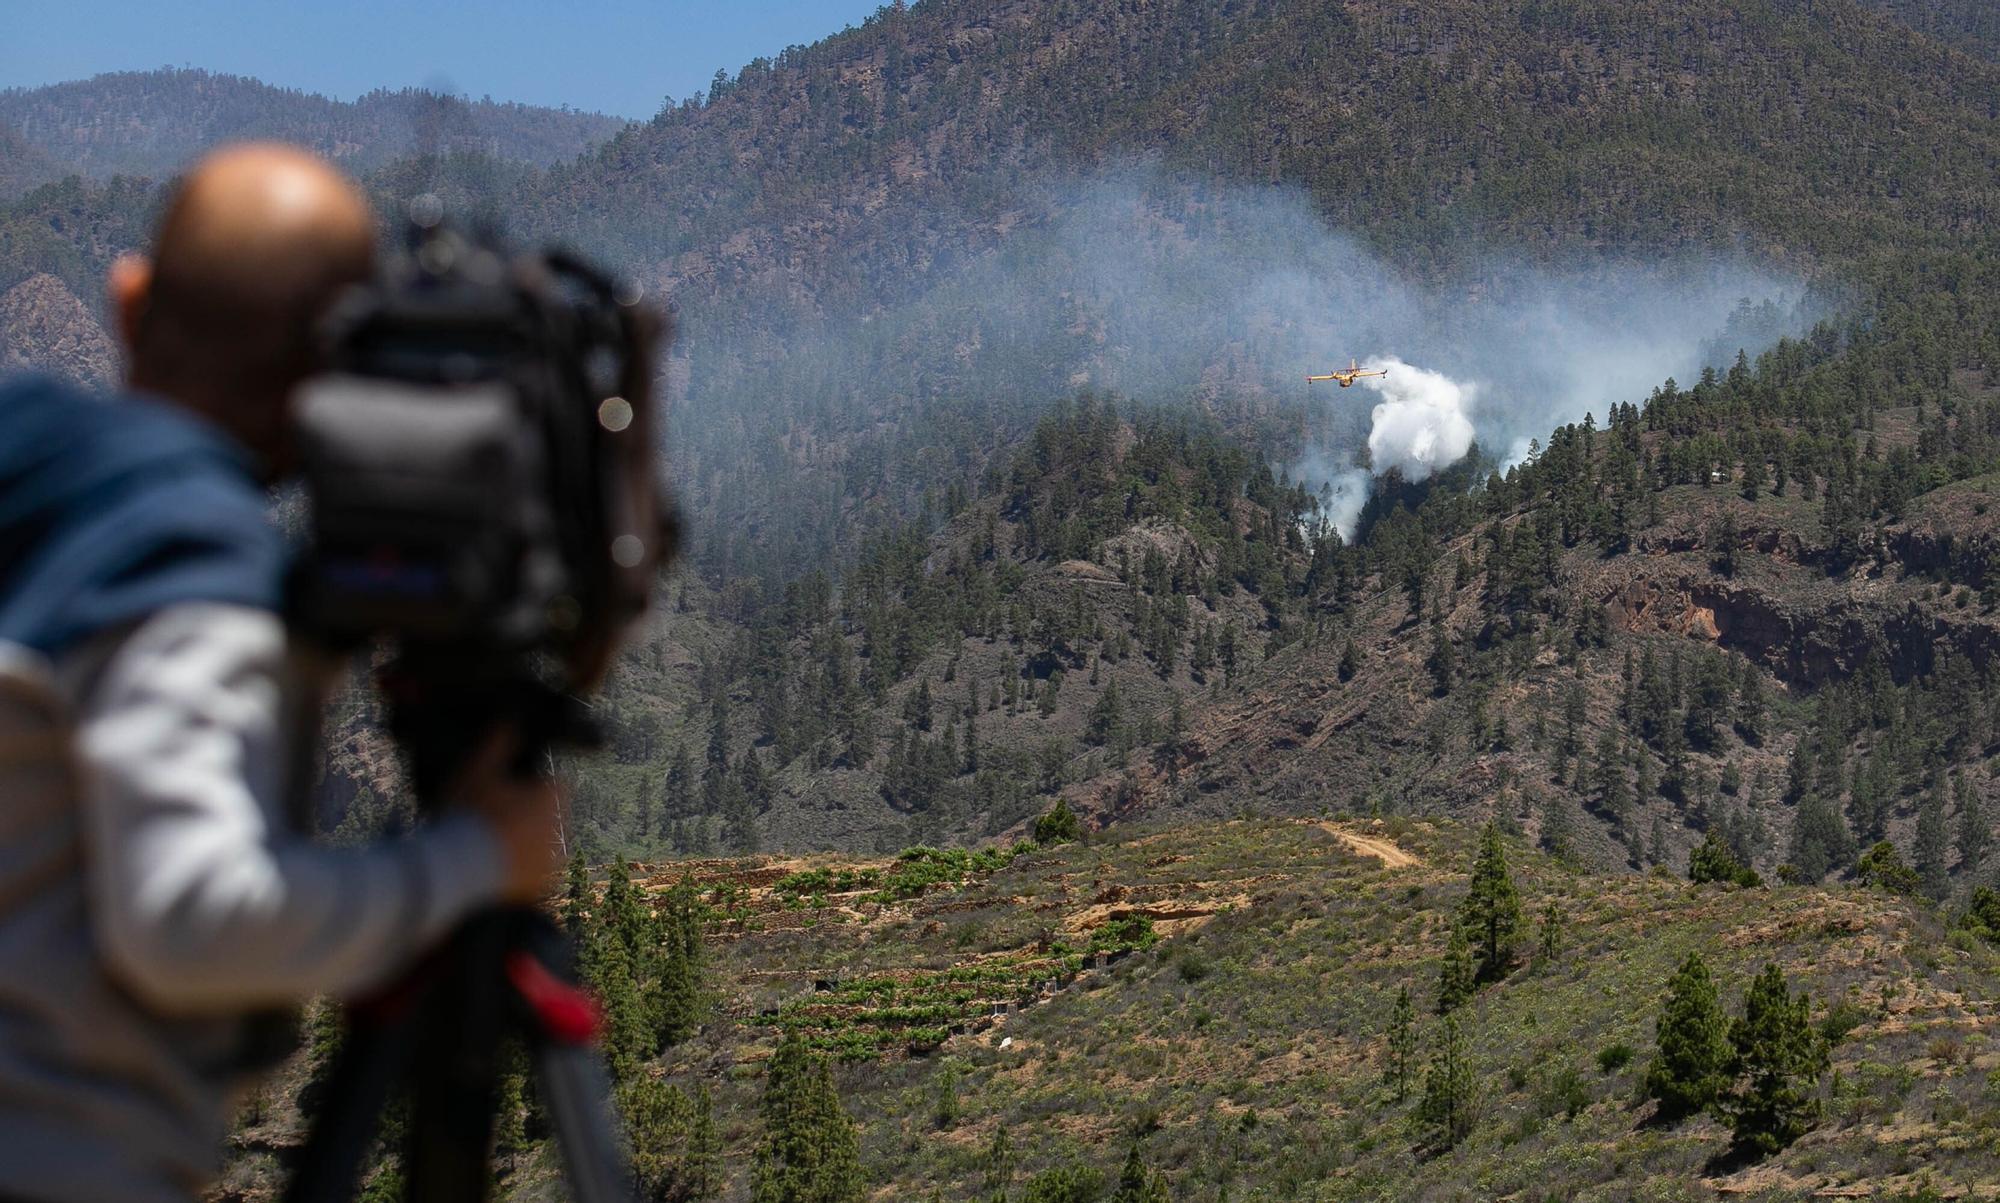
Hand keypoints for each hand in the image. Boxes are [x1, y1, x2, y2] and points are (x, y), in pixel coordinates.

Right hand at [455, 728, 565, 904]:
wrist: (459, 871)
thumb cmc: (469, 815)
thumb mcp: (476, 769)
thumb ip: (498, 742)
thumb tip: (510, 719)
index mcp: (552, 798)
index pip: (556, 785)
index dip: (534, 786)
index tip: (510, 792)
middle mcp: (559, 830)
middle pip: (549, 817)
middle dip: (529, 817)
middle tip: (493, 820)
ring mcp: (551, 862)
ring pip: (542, 848)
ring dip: (525, 847)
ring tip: (488, 849)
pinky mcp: (540, 890)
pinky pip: (532, 878)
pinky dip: (518, 875)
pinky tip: (493, 873)